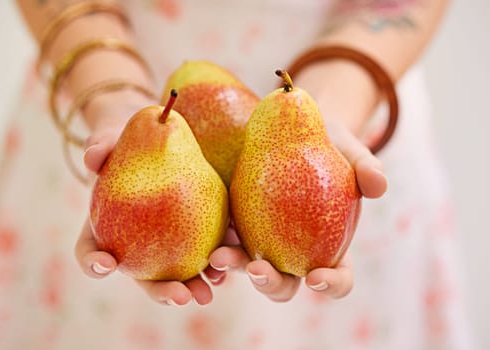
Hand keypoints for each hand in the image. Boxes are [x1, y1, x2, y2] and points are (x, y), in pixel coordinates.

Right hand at [75, 108, 214, 306]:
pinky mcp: (192, 233)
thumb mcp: (110, 140)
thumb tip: (93, 159)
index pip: (92, 253)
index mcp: (104, 232)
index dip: (95, 263)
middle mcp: (134, 247)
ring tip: (209, 292)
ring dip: (194, 286)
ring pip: (177, 273)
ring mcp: (163, 244)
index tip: (106, 264)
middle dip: (162, 292)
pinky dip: (216, 260)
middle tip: (180, 296)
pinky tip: (230, 263)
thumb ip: (100, 147)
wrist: (153, 141)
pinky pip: (204, 250)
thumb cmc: (126, 145)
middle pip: (144, 278)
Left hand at [204, 119, 386, 301]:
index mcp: (329, 247)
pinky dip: (218, 245)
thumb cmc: (328, 144)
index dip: (330, 285)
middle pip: (285, 283)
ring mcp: (264, 240)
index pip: (337, 277)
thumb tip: (379, 186)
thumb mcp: (349, 148)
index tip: (316, 277)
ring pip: (248, 266)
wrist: (293, 128)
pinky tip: (206, 241)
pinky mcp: (238, 223)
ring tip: (219, 256)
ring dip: (233, 268)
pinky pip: (226, 240)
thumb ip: (366, 166)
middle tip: (259, 270)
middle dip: (272, 285)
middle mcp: (295, 252)